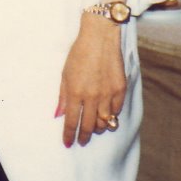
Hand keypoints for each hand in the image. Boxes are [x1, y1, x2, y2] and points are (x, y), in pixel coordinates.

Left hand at [56, 9, 126, 147]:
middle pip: (89, 126)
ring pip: (105, 122)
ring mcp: (108, 94)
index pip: (72, 122)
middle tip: (81, 141)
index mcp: (75, 93)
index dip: (69, 135)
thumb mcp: (65, 73)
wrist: (100, 37)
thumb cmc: (79, 53)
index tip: (68, 143)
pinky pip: (116, 110)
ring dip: (99, 128)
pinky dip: (111, 115)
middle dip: (84, 137)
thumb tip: (59, 114)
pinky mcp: (120, 89)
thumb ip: (63, 96)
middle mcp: (92, 96)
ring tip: (95, 128)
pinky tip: (107, 114)